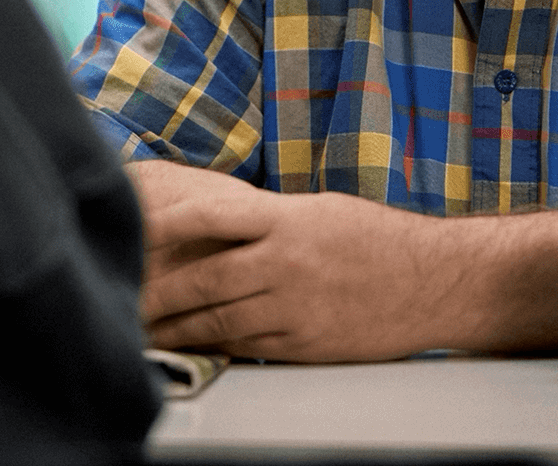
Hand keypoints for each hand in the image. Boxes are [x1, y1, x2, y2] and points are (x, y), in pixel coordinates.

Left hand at [130, 160, 468, 360]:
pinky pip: (248, 345)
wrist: (434, 281)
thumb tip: (219, 225)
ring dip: (176, 328)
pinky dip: (215, 346)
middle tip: (123, 297)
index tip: (134, 229)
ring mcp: (295, 306)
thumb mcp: (321, 211)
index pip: (211, 216)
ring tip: (144, 331)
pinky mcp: (305, 342)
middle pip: (203, 280)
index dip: (167, 224)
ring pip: (218, 320)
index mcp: (288, 219)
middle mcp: (286, 262)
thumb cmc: (378, 239)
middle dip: (157, 293)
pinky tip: (193, 346)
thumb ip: (268, 219)